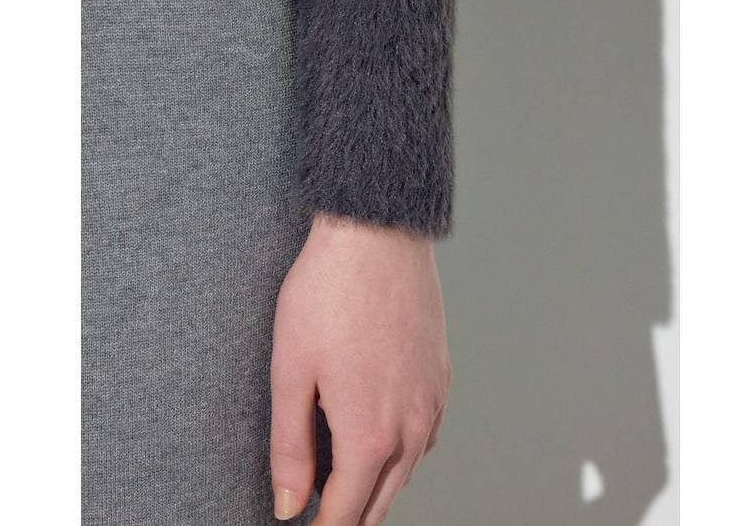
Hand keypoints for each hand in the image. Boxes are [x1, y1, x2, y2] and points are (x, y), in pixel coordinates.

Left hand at [270, 211, 451, 523]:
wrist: (377, 235)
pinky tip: (384, 437)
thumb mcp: (291, 370)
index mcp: (370, 433)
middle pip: (381, 501)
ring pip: (409, 470)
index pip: (345, 512)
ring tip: (345, 481)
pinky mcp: (442, 374)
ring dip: (378, 486)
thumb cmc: (329, 291)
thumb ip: (290, 446)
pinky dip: (404, 451)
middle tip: (320, 511)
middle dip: (350, 515)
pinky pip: (427, 434)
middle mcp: (411, 425)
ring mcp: (433, 399)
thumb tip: (289, 502)